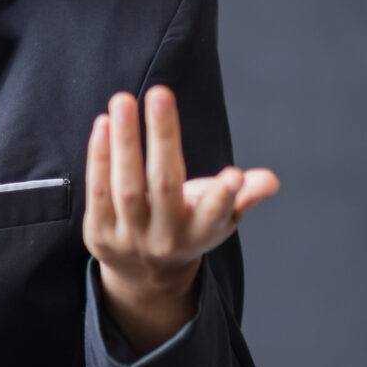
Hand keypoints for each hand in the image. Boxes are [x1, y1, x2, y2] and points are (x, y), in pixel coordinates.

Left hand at [84, 86, 278, 353]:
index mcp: (202, 232)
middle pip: (164, 185)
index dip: (224, 196)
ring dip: (124, 141)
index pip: (215, 213)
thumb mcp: (222, 218)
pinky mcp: (99, 233)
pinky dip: (99, 157)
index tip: (234, 175)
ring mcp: (130, 236)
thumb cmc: (188, 229)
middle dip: (163, 138)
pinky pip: (98, 191)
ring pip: (126, 187)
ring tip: (123, 101)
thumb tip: (269, 180)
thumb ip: (244, 197)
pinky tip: (103, 124)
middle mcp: (166, 236)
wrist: (145, 274)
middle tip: (160, 93)